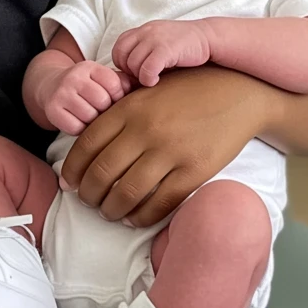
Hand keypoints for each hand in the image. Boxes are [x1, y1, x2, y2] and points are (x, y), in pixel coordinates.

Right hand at [42, 61, 133, 135]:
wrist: (50, 86)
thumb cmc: (86, 86)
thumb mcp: (101, 78)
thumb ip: (123, 82)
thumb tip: (144, 89)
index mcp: (89, 67)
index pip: (114, 84)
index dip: (118, 97)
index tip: (113, 100)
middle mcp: (74, 77)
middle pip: (103, 102)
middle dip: (106, 110)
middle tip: (102, 110)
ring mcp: (61, 93)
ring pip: (90, 116)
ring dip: (94, 121)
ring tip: (91, 115)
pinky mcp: (52, 110)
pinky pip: (76, 128)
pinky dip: (81, 129)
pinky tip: (80, 121)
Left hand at [62, 66, 276, 225]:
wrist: (238, 93)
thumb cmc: (188, 89)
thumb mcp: (148, 89)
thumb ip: (119, 111)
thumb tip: (88, 144)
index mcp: (130, 107)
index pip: (86, 145)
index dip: (72, 170)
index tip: (70, 183)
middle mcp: (146, 129)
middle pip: (101, 173)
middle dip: (88, 195)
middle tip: (88, 201)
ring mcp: (171, 151)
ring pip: (126, 193)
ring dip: (111, 210)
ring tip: (110, 212)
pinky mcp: (194, 171)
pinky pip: (159, 204)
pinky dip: (141, 217)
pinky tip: (134, 218)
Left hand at [111, 21, 212, 86]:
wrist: (208, 38)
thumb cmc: (183, 46)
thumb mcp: (159, 42)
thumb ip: (143, 50)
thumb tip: (126, 73)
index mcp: (143, 29)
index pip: (119, 46)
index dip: (123, 62)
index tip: (136, 71)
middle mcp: (146, 31)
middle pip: (122, 55)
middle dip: (129, 71)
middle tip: (143, 76)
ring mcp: (155, 38)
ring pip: (133, 63)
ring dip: (140, 76)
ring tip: (152, 79)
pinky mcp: (166, 49)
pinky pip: (147, 68)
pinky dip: (148, 79)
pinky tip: (156, 81)